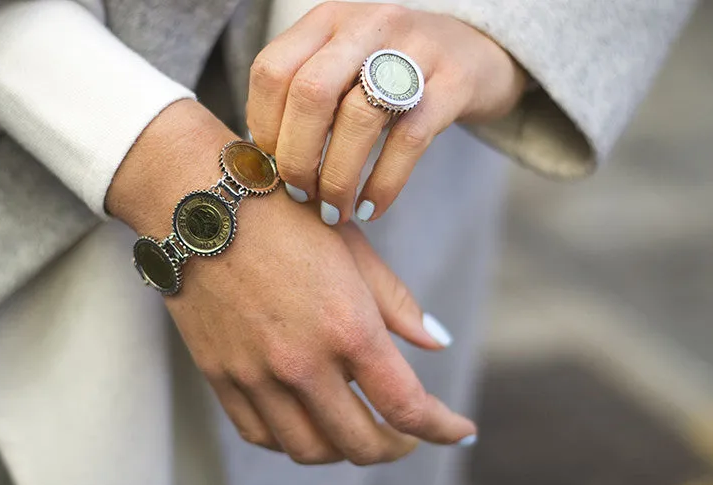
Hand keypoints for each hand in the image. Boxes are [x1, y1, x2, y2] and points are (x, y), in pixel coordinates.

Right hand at [107, 99, 474, 464]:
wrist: (199, 203)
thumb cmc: (284, 214)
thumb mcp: (352, 248)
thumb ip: (397, 303)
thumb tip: (436, 342)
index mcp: (347, 327)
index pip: (407, 407)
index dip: (443, 429)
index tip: (461, 431)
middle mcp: (302, 362)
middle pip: (361, 444)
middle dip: (395, 447)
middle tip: (405, 435)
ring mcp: (255, 375)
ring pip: (309, 451)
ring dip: (343, 449)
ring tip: (356, 427)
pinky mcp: (219, 376)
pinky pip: (260, 435)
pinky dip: (292, 440)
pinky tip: (306, 420)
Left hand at [247, 2, 526, 223]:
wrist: (475, 52)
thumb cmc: (392, 70)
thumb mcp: (345, 64)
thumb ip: (305, 95)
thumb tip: (260, 157)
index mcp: (328, 21)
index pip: (273, 71)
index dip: (264, 127)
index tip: (270, 166)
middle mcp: (367, 25)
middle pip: (311, 93)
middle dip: (297, 156)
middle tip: (300, 194)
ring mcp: (414, 50)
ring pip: (359, 118)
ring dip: (338, 177)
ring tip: (333, 210)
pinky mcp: (453, 83)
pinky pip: (409, 140)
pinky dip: (384, 184)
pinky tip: (371, 208)